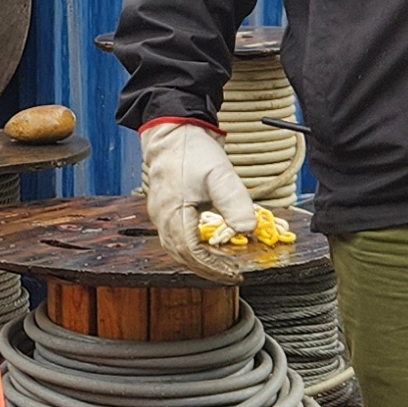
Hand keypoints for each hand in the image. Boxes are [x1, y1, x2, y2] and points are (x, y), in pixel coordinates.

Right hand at [137, 121, 260, 279]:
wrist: (174, 132)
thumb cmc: (193, 151)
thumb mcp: (220, 175)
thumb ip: (234, 202)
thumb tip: (248, 229)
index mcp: (172, 212)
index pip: (191, 253)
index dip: (212, 267)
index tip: (232, 273)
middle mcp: (161, 217)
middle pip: (181, 256)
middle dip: (206, 269)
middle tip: (229, 274)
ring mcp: (160, 214)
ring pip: (176, 249)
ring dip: (197, 261)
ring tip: (219, 265)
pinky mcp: (164, 209)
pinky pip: (174, 238)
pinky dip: (191, 249)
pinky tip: (206, 247)